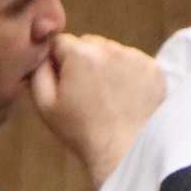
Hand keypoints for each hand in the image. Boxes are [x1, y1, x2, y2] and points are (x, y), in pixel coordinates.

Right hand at [29, 34, 165, 187]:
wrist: (123, 150)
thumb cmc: (81, 130)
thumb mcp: (44, 104)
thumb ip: (37, 71)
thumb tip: (41, 53)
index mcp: (80, 55)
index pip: (59, 40)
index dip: (56, 60)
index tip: (62, 80)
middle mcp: (109, 49)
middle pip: (87, 42)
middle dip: (82, 59)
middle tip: (84, 89)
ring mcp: (135, 57)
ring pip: (111, 50)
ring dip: (105, 64)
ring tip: (106, 94)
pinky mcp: (153, 68)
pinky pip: (132, 61)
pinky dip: (126, 72)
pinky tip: (123, 95)